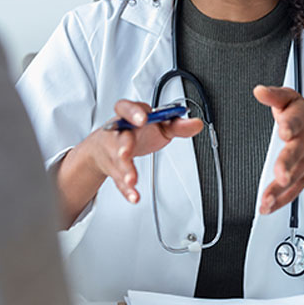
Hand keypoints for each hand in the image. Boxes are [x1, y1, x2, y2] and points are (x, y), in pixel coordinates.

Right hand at [73, 99, 202, 204]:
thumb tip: (196, 124)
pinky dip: (127, 190)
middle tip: (126, 152)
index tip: (143, 119)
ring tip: (132, 180)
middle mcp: (118, 133)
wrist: (107, 146)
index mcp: (129, 116)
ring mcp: (113, 151)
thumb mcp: (158, 125)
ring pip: (117, 161)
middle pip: (119, 138)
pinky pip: (118, 180)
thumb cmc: (136, 132)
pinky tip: (134, 196)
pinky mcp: (114, 170)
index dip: (133, 113)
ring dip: (125, 170)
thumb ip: (177, 124)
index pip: (126, 108)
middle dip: (123, 146)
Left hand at [253, 85, 303, 218]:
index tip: (284, 131)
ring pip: (293, 179)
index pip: (295, 122)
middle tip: (281, 175)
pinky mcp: (302, 179)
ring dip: (279, 190)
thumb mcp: (293, 101)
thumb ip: (275, 96)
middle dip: (286, 165)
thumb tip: (259, 90)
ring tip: (267, 199)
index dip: (289, 126)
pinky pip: (291, 192)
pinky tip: (266, 207)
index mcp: (301, 123)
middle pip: (294, 156)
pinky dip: (279, 201)